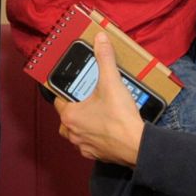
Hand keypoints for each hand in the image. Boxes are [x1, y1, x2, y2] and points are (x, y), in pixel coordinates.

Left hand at [52, 33, 145, 166]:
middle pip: (66, 118)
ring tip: (97, 113)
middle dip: (74, 109)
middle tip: (88, 100)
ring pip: (76, 133)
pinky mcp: (96, 155)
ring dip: (83, 124)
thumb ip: (104, 58)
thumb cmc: (120, 117)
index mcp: (70, 115)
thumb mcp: (111, 82)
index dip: (66, 93)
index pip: (59, 100)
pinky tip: (106, 129)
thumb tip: (100, 39)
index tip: (75, 88)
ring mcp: (83, 146)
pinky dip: (94, 137)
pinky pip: (89, 144)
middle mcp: (72, 133)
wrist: (137, 145)